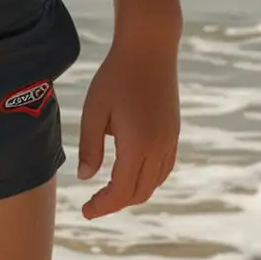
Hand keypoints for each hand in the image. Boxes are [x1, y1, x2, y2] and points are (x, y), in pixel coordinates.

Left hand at [76, 31, 179, 218]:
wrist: (150, 47)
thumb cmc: (116, 76)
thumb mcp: (94, 110)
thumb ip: (90, 146)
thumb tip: (86, 178)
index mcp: (137, 145)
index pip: (120, 191)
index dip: (103, 206)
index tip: (86, 211)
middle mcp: (159, 147)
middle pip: (139, 192)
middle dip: (116, 203)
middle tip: (93, 204)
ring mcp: (170, 140)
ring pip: (154, 182)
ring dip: (133, 193)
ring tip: (110, 192)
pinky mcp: (174, 131)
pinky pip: (164, 168)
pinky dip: (148, 179)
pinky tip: (132, 173)